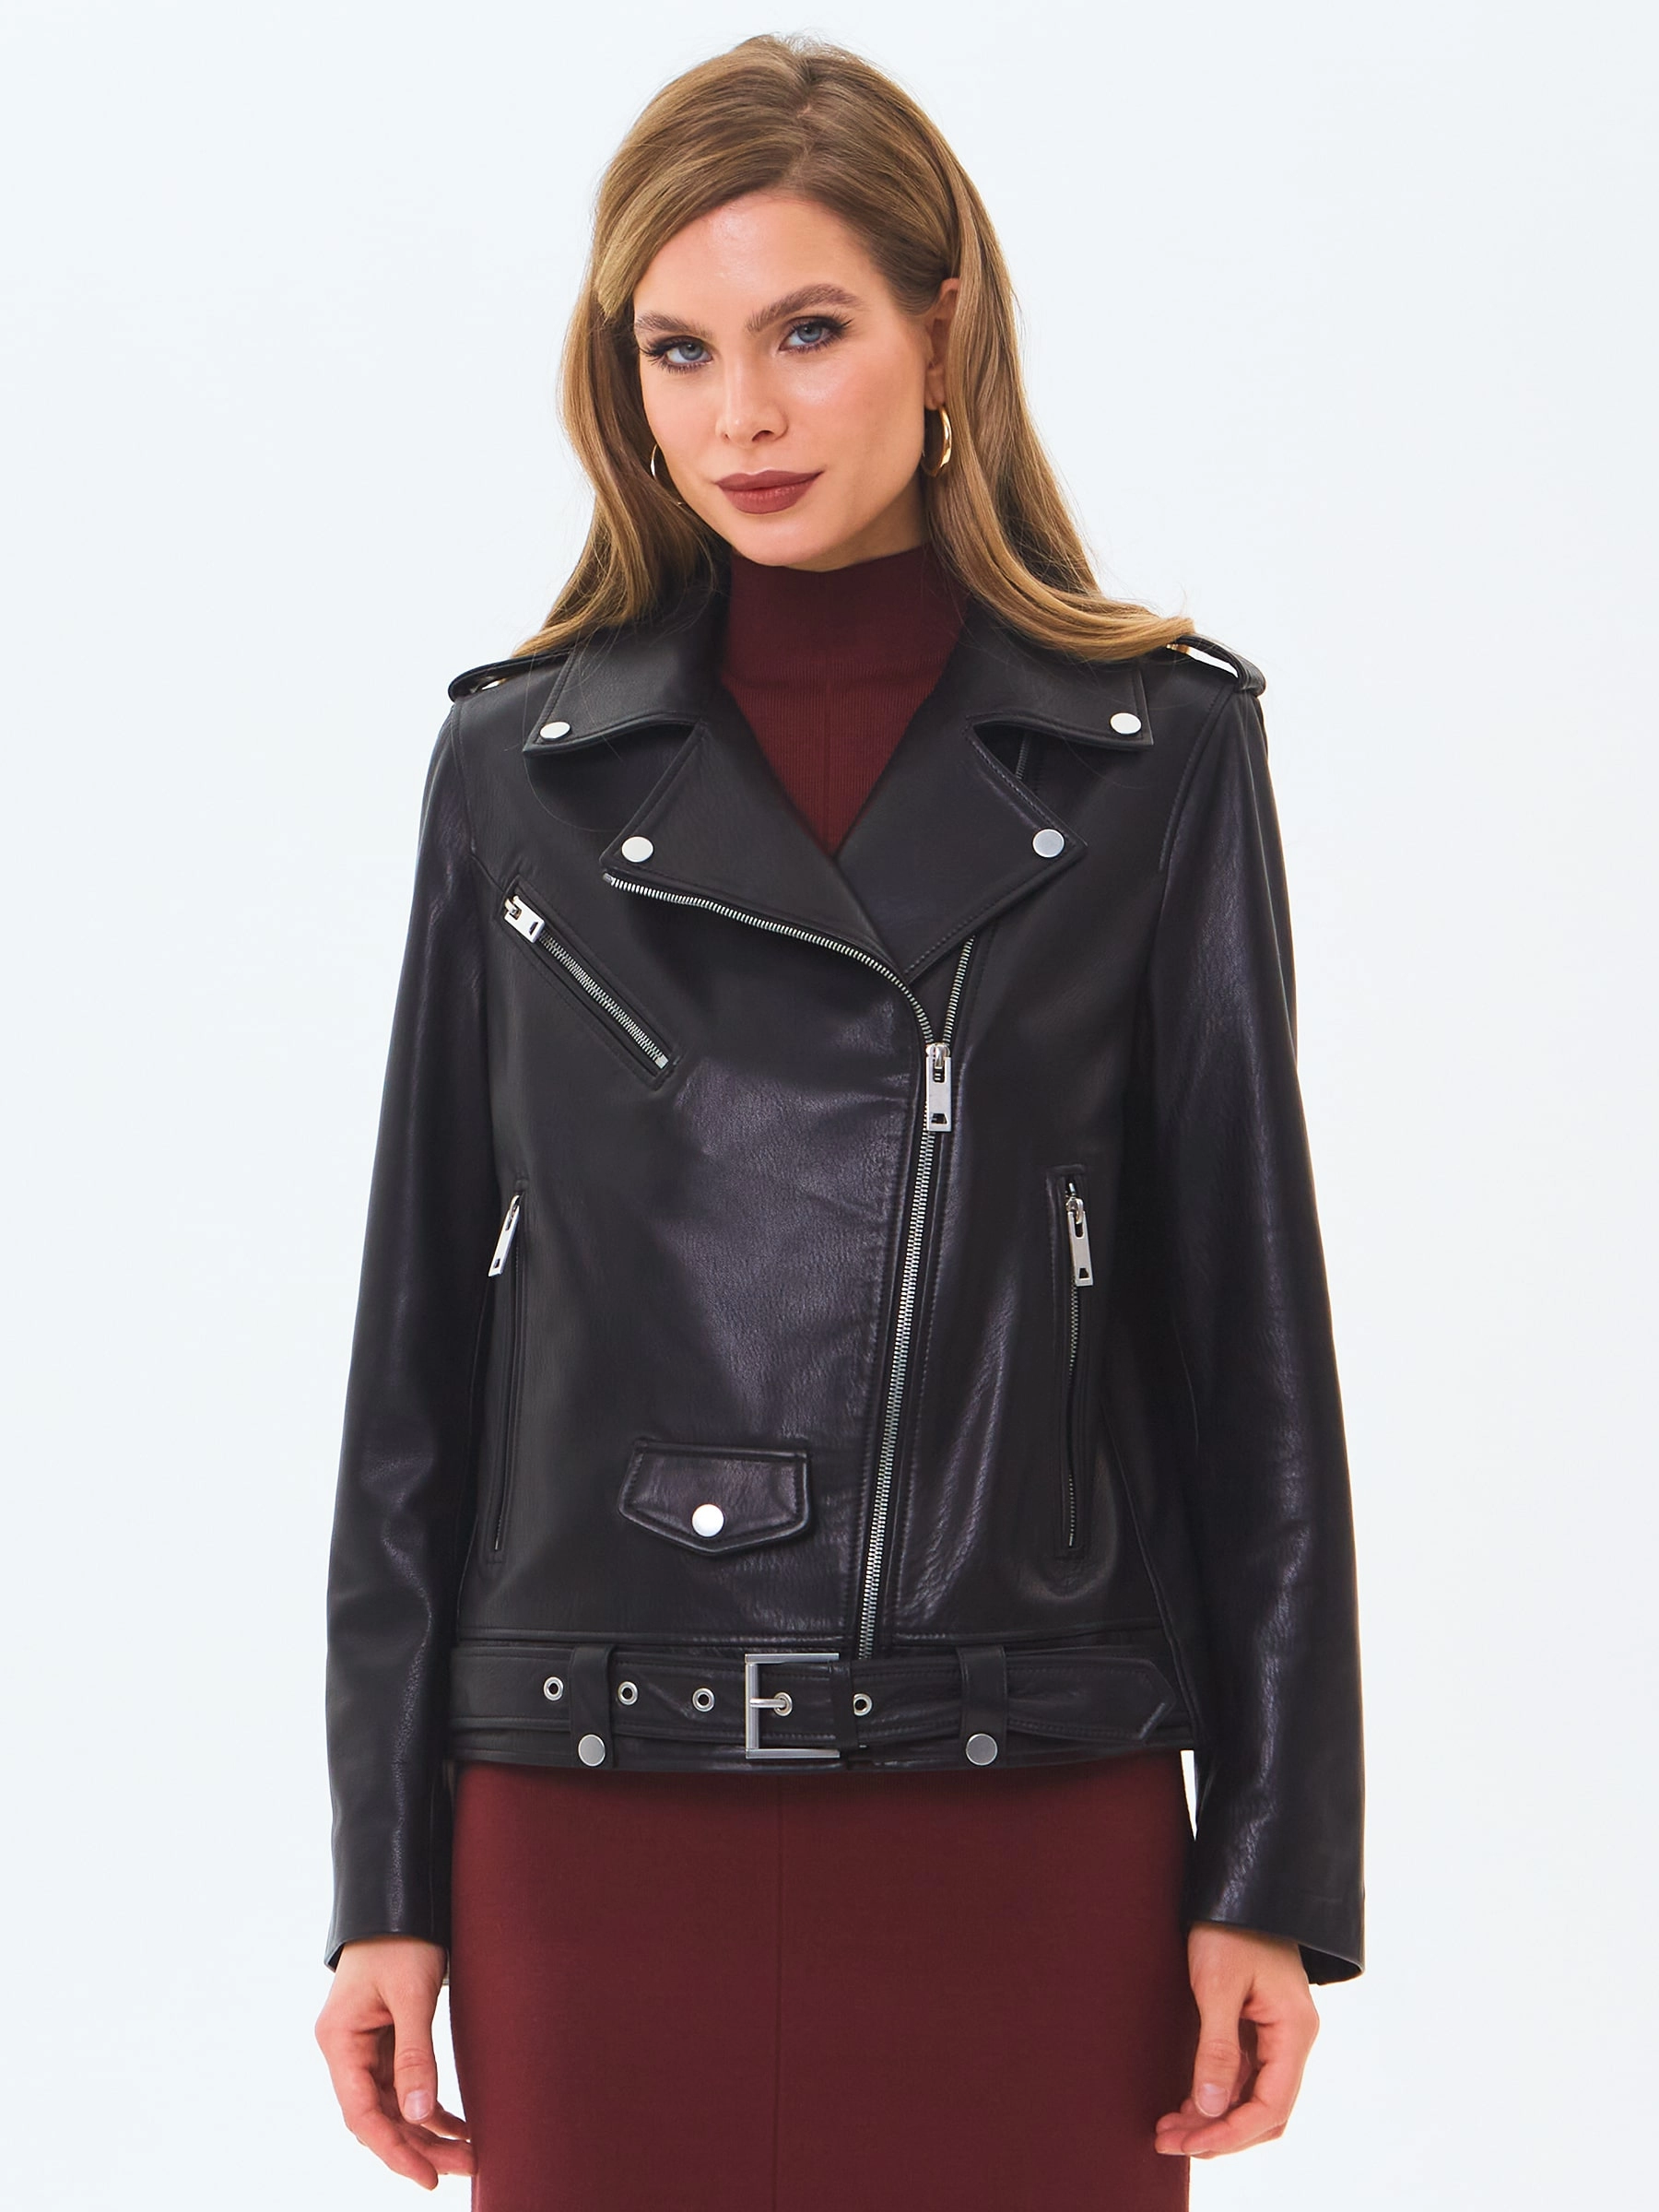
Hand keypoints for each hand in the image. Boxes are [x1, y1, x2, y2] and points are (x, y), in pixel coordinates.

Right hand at [315, 1936, 475, 2188]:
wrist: (402, 1897)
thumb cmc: (402, 1938)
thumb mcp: (412, 1994)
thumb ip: (414, 2055)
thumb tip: (419, 2117)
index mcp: (339, 2041)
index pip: (362, 2115)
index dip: (394, 2150)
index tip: (428, 2177)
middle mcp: (346, 2050)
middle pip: (380, 2117)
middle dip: (420, 2146)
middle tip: (467, 2166)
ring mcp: (365, 2046)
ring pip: (394, 2106)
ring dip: (428, 2132)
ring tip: (470, 2154)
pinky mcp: (386, 2040)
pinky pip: (404, 2086)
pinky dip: (429, 2107)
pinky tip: (457, 2126)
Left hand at [1154, 1920, 1319, 2158]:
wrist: (1235, 1886)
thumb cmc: (1229, 1928)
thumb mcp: (1217, 1986)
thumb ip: (1218, 2050)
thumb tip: (1212, 2110)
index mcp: (1294, 2031)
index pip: (1271, 2107)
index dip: (1230, 2133)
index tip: (1189, 2144)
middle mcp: (1293, 2039)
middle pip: (1265, 2111)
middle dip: (1219, 2133)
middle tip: (1168, 2141)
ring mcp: (1277, 2034)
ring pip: (1253, 2097)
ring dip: (1214, 2118)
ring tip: (1169, 2129)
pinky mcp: (1259, 2026)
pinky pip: (1244, 2075)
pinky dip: (1216, 2094)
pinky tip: (1185, 2103)